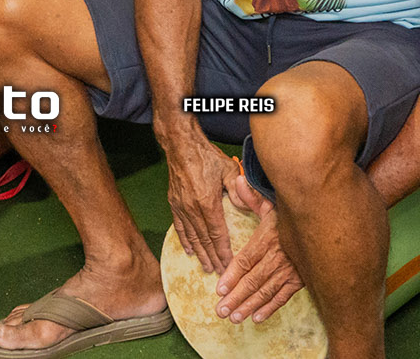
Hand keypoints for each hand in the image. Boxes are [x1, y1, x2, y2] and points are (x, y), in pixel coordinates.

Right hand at [162, 126, 236, 273]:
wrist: (181, 144)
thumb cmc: (206, 155)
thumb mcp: (228, 169)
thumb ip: (238, 190)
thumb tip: (245, 207)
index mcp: (208, 203)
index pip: (217, 234)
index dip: (224, 252)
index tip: (229, 266)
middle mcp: (193, 208)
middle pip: (204, 240)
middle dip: (213, 258)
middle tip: (220, 275)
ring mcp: (181, 207)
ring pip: (192, 236)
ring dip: (200, 254)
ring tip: (206, 267)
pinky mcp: (174, 203)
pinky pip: (179, 226)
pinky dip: (184, 240)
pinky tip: (189, 250)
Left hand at [215, 174, 304, 321]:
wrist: (325, 222)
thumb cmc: (293, 213)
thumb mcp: (273, 202)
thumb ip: (252, 196)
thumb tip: (237, 181)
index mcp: (269, 237)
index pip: (246, 259)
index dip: (232, 275)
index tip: (219, 288)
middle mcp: (279, 255)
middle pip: (253, 280)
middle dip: (236, 297)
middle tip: (221, 310)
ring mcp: (291, 270)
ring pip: (266, 291)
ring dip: (249, 306)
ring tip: (234, 317)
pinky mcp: (301, 279)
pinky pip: (284, 296)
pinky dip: (270, 308)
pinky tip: (257, 317)